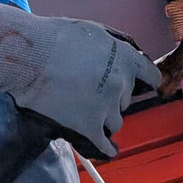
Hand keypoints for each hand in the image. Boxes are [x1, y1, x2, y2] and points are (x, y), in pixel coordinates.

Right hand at [0, 0, 161, 159]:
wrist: (31, 56)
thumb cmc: (58, 37)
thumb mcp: (97, 32)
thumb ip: (116, 47)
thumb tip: (128, 55)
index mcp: (126, 60)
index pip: (150, 77)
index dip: (143, 81)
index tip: (140, 87)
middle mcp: (121, 85)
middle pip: (125, 100)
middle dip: (113, 97)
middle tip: (92, 92)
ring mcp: (106, 108)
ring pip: (115, 122)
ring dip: (104, 118)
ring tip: (84, 111)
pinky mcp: (88, 127)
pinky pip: (103, 145)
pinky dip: (106, 149)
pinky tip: (107, 150)